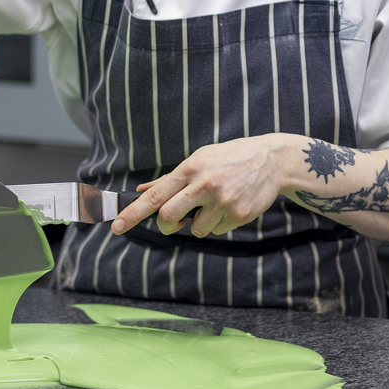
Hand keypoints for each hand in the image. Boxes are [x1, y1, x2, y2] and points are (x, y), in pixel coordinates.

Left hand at [110, 136, 293, 237]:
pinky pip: (217, 230)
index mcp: (190, 168)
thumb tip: (142, 190)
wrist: (271, 159)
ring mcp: (223, 201)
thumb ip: (170, 178)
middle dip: (168, 225)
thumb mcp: (199, 159)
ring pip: (196, 229)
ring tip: (216, 203)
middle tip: (176, 222)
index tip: (117, 226)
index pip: (155, 195)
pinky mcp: (239, 214)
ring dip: (200, 223)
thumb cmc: (229, 158)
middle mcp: (204, 184)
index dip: (133, 213)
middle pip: (170, 218)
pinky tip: (232, 205)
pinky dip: (220, 223)